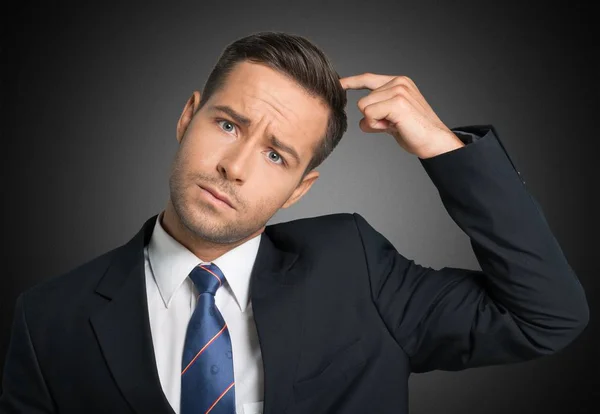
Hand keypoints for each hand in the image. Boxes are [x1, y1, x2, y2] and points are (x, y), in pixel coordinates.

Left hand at [340, 73, 464, 158]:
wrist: (435, 141)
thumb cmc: (415, 132)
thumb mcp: (392, 119)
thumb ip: (377, 114)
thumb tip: (362, 122)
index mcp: (399, 83)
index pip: (368, 79)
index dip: (352, 82)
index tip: (339, 84)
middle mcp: (398, 83)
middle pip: (362, 101)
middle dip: (372, 119)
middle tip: (393, 125)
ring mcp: (398, 91)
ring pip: (364, 108)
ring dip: (375, 123)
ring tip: (395, 125)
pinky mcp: (396, 102)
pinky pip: (369, 114)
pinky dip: (377, 125)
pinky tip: (394, 126)